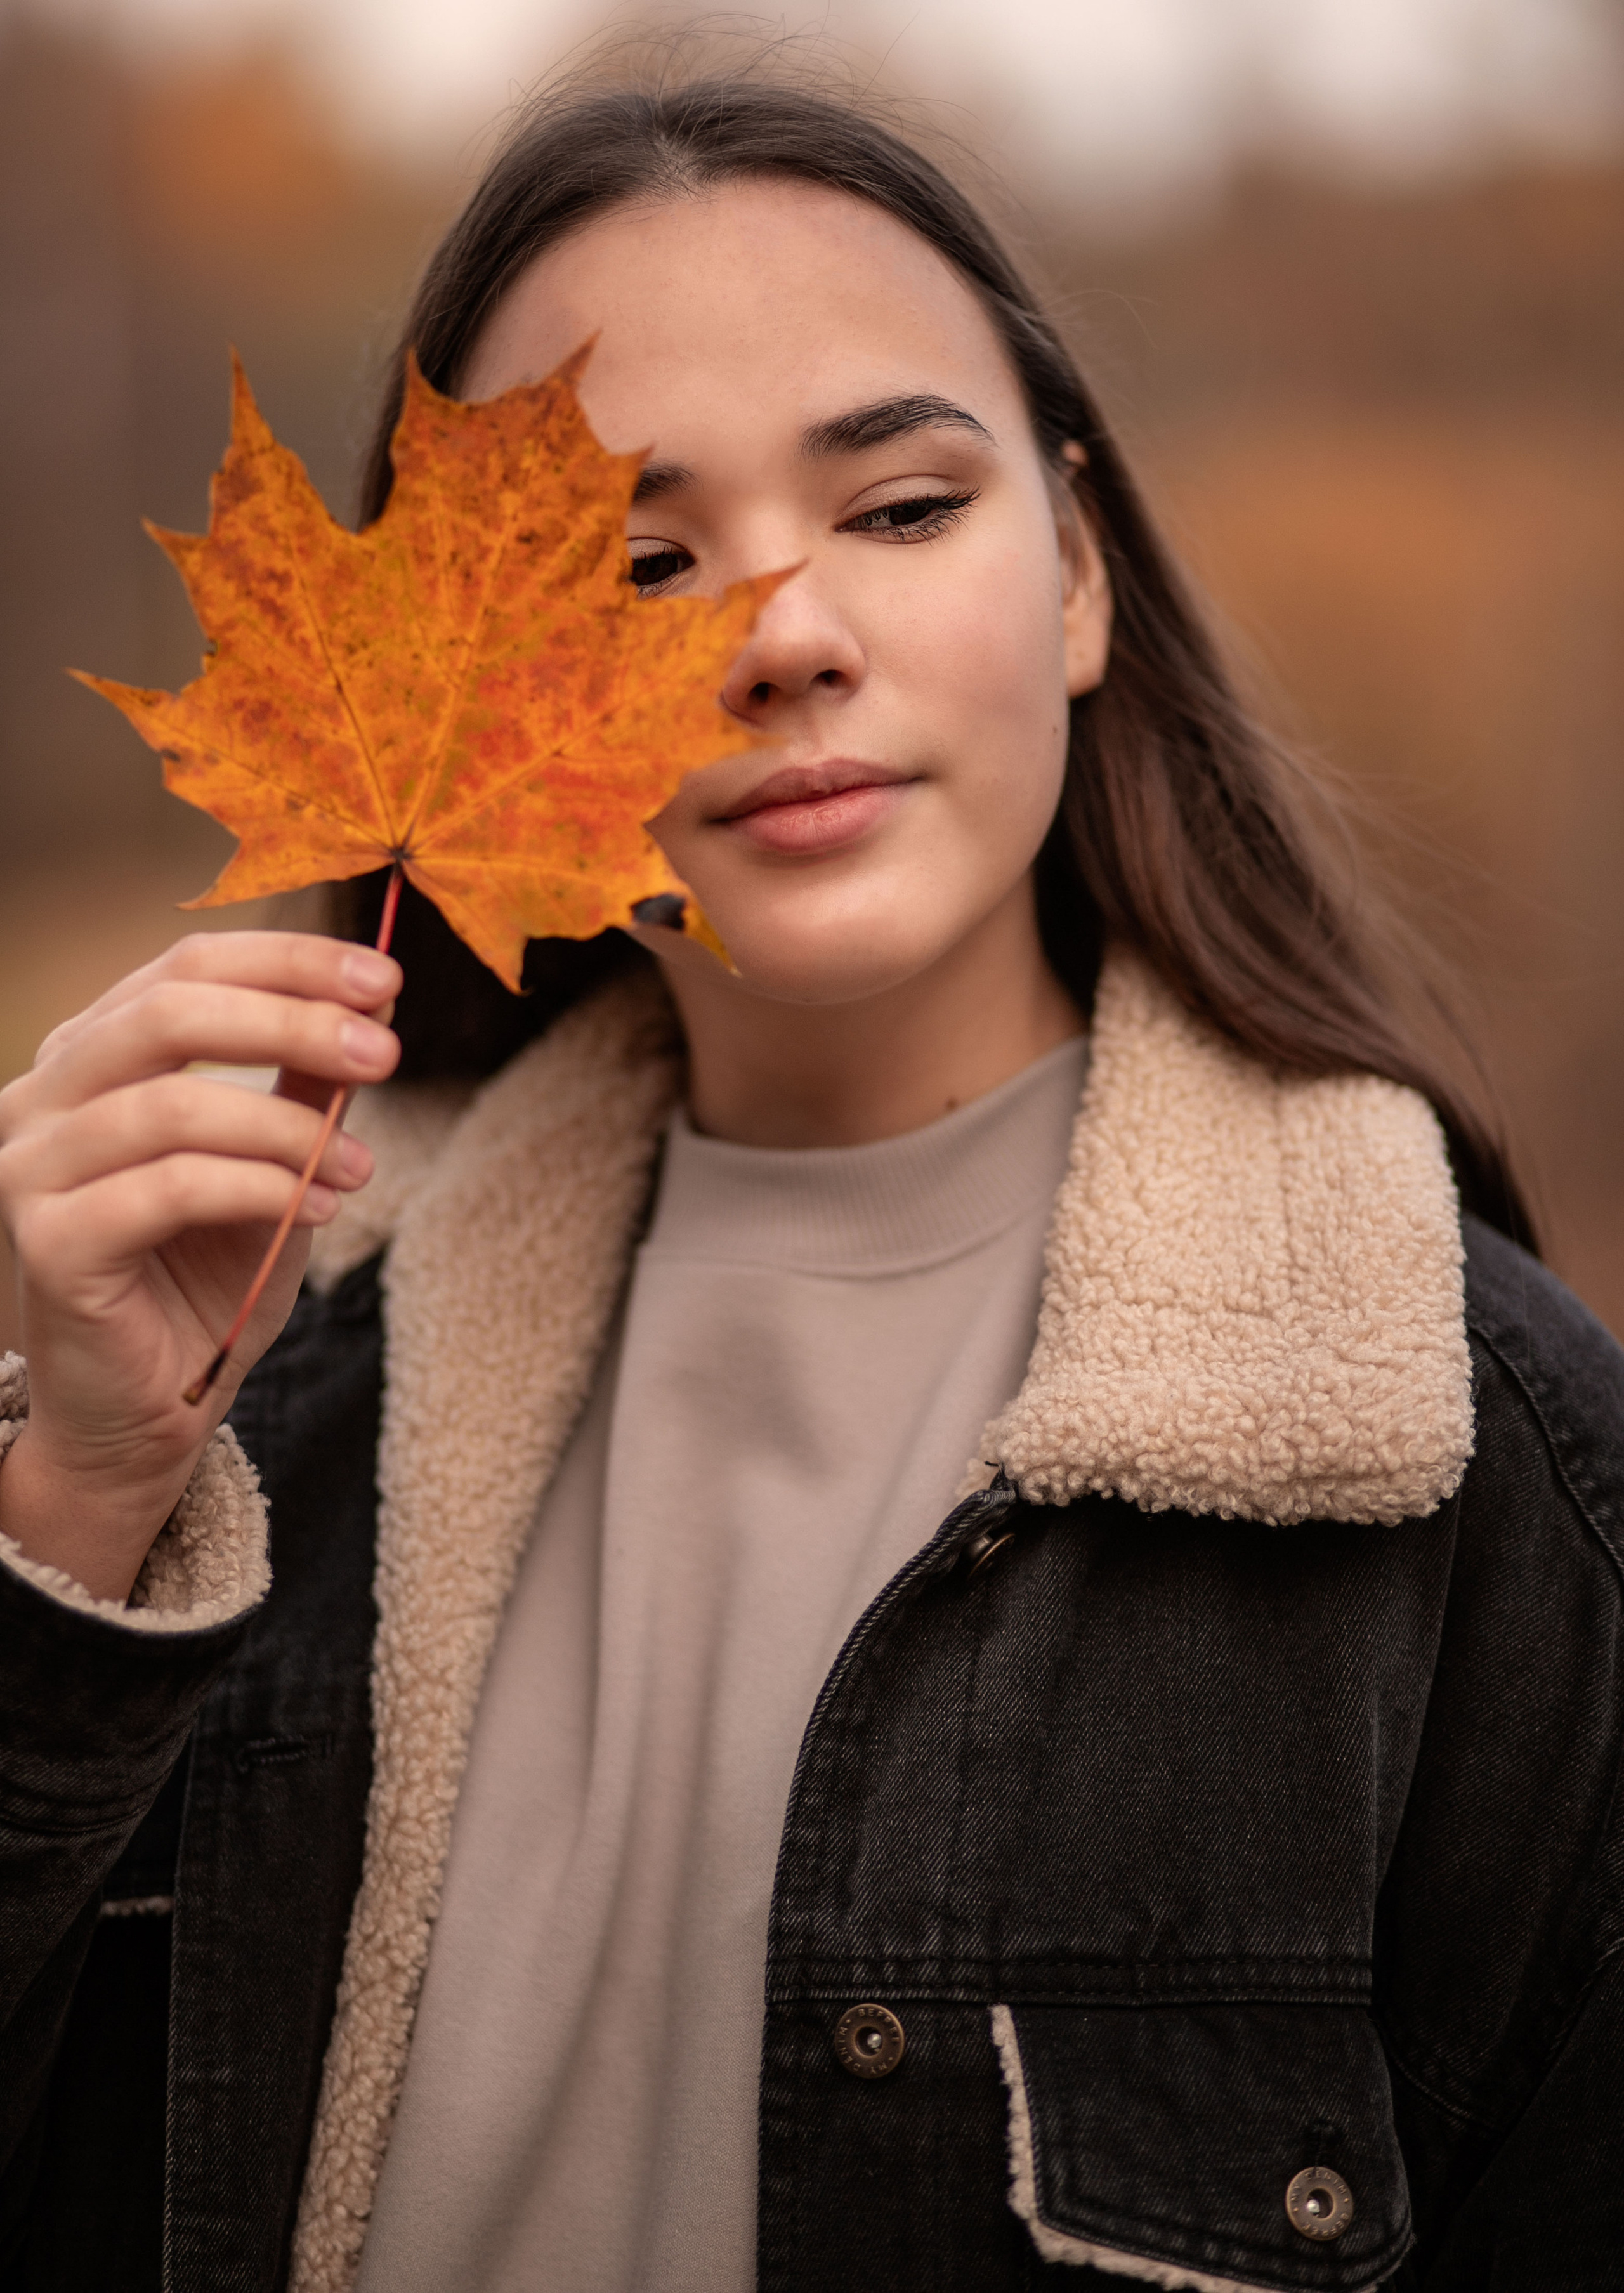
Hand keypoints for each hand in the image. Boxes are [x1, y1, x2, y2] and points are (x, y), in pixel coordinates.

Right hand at [0, 930, 400, 1599]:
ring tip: (364, 1168)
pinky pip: (166, 1188)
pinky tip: (321, 1208)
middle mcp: (44, 1096)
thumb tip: (372, 1001)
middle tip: (385, 1052)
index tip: (387, 979)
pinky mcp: (50, 1241)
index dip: (289, 961)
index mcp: (92, 1056)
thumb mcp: (276, 1161)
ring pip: (172, 1106)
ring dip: (289, 1130)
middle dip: (294, 1021)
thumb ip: (302, 1084)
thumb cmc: (207, 1278)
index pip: (185, 966)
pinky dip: (259, 1190)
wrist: (152, 1407)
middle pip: (170, 1012)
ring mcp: (31, 1168)